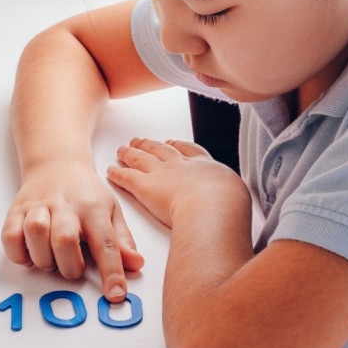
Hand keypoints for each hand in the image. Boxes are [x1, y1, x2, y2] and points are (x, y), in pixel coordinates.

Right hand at [2, 163, 143, 302]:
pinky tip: (32, 254)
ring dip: (44, 258)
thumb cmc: (86, 194)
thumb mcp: (111, 212)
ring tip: (53, 259)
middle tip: (74, 267)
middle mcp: (65, 205)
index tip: (115, 294)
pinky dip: (20, 254)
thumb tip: (136, 265)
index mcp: (93, 208)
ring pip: (35, 234)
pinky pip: (10, 236)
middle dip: (70, 266)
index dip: (111, 271)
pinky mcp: (16, 210)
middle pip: (64, 240)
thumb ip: (122, 241)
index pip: (106, 242)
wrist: (57, 163)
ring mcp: (38, 206)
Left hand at [107, 138, 248, 228]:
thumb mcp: (236, 196)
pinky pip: (127, 177)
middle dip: (150, 145)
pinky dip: (117, 173)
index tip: (171, 143)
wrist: (213, 207)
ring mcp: (162, 174)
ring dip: (130, 153)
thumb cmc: (228, 206)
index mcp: (206, 167)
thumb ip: (229, 197)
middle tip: (140, 141)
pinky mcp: (145, 187)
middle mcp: (182, 166)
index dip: (178, 146)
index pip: (190, 151)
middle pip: (161, 150)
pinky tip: (111, 171)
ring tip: (122, 150)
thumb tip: (230, 206)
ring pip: (141, 159)